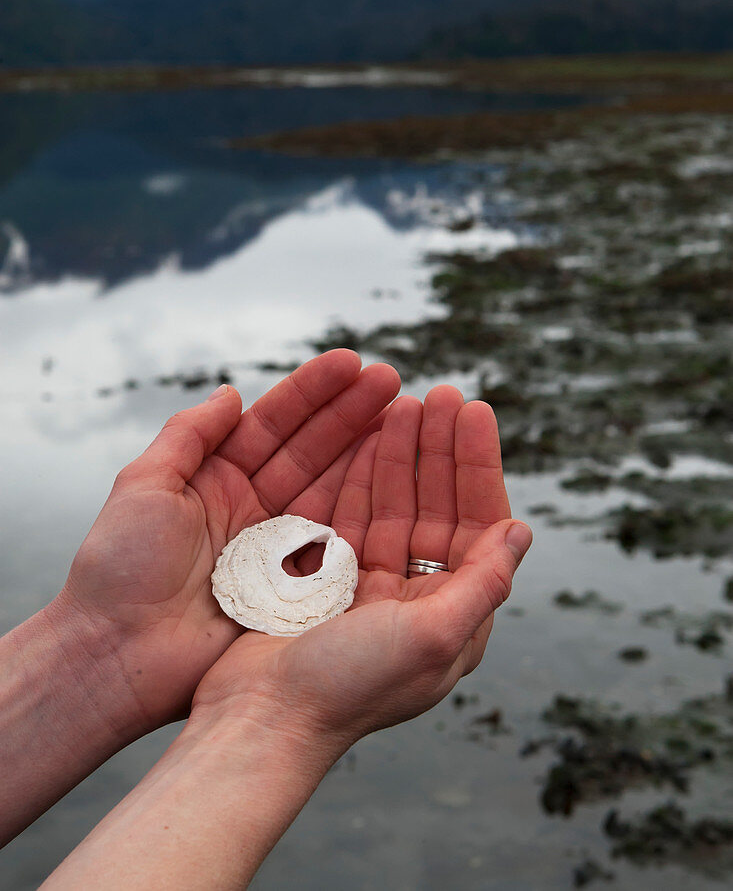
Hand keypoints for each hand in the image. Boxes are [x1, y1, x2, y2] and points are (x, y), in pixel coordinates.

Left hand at [53, 350, 399, 732]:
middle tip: (391, 381)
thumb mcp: (144, 485)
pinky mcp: (291, 588)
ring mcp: (275, 548)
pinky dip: (364, 512)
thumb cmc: (118, 569)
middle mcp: (251, 507)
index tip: (350, 363)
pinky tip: (394, 481)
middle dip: (350, 413)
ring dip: (366, 454)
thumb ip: (188, 434)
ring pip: (330, 489)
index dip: (311, 392)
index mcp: (216, 478)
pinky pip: (334, 542)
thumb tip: (231, 392)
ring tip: (404, 418)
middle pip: (310, 450)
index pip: (273, 424)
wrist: (116, 655)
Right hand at [192, 386, 531, 747]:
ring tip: (401, 401)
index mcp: (452, 615)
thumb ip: (483, 583)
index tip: (473, 410)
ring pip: (394, 502)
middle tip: (438, 392)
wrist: (261, 719)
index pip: (477, 524)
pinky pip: (351, 512)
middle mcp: (418, 598)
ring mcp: (371, 585)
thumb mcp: (432, 638)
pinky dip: (359, 473)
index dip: (476, 464)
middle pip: (437, 505)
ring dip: (400, 452)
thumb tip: (522, 529)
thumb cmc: (349, 689)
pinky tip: (366, 435)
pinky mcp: (328, 577)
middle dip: (438, 448)